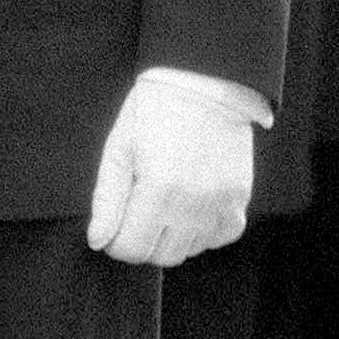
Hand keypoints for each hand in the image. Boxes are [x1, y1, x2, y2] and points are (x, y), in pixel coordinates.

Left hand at [85, 73, 254, 265]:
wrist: (203, 82)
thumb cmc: (154, 111)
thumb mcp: (120, 147)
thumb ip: (107, 199)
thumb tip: (98, 241)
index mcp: (158, 189)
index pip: (131, 249)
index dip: (115, 240)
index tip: (116, 222)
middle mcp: (193, 202)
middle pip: (161, 256)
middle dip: (143, 240)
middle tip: (139, 209)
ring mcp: (220, 202)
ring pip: (190, 249)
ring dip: (173, 236)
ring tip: (165, 202)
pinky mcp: (240, 197)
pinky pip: (222, 236)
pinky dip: (205, 230)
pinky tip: (193, 205)